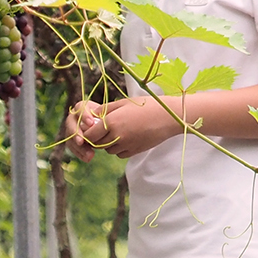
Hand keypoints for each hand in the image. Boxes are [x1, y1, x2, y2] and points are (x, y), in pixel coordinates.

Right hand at [62, 98, 104, 162]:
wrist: (105, 127)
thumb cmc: (109, 118)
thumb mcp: (108, 115)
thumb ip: (104, 117)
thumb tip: (100, 123)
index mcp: (81, 107)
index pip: (80, 109)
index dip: (84, 116)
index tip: (91, 123)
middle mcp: (73, 117)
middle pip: (70, 124)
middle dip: (76, 134)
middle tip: (81, 142)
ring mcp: (71, 129)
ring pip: (70, 138)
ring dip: (79, 147)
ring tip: (90, 155)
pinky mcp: (72, 140)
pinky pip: (73, 147)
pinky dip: (80, 154)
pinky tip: (88, 159)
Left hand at [66, 96, 181, 159]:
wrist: (169, 117)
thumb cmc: (147, 106)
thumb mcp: (124, 103)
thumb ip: (105, 110)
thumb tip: (92, 115)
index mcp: (111, 122)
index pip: (90, 134)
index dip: (89, 132)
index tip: (92, 127)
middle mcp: (116, 136)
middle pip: (97, 144)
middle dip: (97, 138)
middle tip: (103, 129)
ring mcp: (125, 146)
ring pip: (108, 150)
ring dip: (108, 143)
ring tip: (118, 131)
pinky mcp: (134, 152)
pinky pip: (119, 153)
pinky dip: (119, 148)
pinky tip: (127, 138)